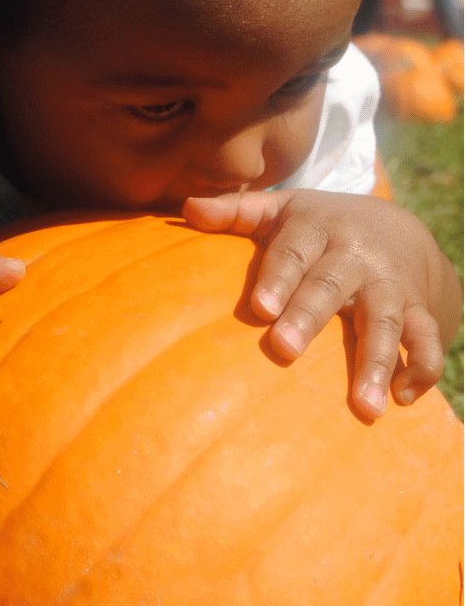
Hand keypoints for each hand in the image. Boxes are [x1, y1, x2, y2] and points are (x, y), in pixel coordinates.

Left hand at [183, 189, 460, 420]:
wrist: (399, 227)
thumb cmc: (320, 224)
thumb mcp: (280, 209)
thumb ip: (235, 211)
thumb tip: (187, 208)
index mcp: (316, 228)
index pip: (292, 252)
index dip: (277, 278)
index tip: (260, 307)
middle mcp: (354, 255)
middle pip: (330, 286)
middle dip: (309, 316)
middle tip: (284, 350)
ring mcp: (390, 284)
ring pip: (385, 320)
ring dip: (375, 361)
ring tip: (363, 406)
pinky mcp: (419, 309)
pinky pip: (428, 340)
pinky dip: (421, 368)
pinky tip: (402, 399)